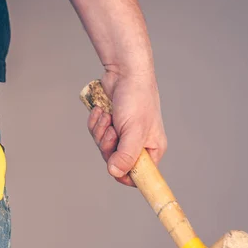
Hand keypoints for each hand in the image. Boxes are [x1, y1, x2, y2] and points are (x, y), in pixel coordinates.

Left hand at [87, 69, 166, 186]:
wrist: (124, 72)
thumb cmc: (137, 98)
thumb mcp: (134, 131)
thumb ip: (126, 155)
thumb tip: (116, 173)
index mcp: (152, 149)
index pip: (139, 176)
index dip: (126, 175)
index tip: (114, 167)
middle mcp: (138, 144)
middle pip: (115, 163)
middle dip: (108, 146)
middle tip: (113, 130)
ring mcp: (122, 135)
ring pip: (103, 148)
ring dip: (101, 132)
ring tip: (108, 117)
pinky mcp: (110, 125)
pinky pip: (96, 134)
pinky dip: (96, 123)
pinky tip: (102, 111)